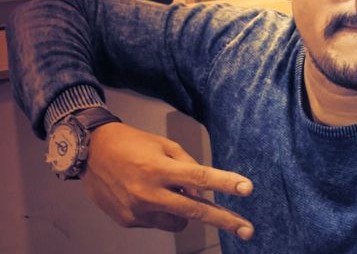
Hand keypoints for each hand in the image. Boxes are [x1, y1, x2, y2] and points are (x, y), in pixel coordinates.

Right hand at [80, 122, 253, 239]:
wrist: (90, 152)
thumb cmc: (132, 144)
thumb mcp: (165, 145)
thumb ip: (187, 167)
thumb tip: (202, 193)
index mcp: (160, 169)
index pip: (201, 178)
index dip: (226, 183)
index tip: (247, 188)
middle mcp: (150, 193)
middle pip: (196, 211)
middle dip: (225, 221)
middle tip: (248, 230)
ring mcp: (138, 211)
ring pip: (179, 222)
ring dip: (184, 211)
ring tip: (170, 191)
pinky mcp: (128, 221)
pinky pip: (158, 221)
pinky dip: (162, 210)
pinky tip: (147, 193)